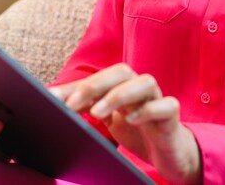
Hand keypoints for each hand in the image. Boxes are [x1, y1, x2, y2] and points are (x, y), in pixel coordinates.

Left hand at [51, 64, 201, 184]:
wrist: (168, 152)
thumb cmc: (136, 130)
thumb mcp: (107, 119)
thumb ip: (85, 107)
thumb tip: (52, 99)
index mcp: (122, 86)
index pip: (97, 79)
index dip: (74, 87)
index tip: (53, 98)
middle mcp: (139, 87)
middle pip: (121, 72)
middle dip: (94, 85)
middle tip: (72, 105)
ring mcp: (158, 99)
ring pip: (145, 82)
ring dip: (119, 95)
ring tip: (97, 113)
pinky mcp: (172, 115)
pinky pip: (166, 105)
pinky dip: (149, 109)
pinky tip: (132, 120)